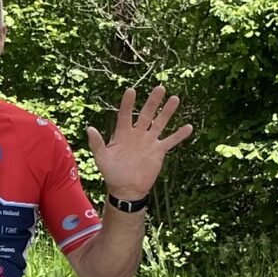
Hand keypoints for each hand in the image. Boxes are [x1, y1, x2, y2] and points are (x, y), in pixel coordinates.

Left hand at [85, 86, 192, 201]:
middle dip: (153, 101)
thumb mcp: (101, 158)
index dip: (128, 103)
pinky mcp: (159, 151)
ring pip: (160, 123)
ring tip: (175, 98)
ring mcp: (149, 141)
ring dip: (167, 112)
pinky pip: (171, 141)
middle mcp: (137, 133)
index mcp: (122, 133)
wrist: (126, 188)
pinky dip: (179, 135)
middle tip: (160, 88)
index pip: (125, 114)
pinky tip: (188, 127)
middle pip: (146, 114)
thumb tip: (89, 128)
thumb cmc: (111, 173)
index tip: (131, 91)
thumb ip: (96, 143)